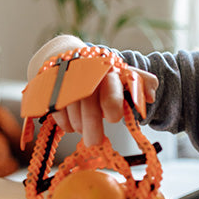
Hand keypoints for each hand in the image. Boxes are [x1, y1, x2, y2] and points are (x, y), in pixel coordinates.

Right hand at [27, 35, 157, 145]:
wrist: (71, 57)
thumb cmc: (102, 73)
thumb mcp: (123, 75)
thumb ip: (140, 83)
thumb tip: (151, 96)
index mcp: (107, 68)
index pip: (110, 83)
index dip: (112, 101)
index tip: (114, 118)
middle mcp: (85, 71)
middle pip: (88, 100)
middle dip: (92, 123)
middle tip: (95, 141)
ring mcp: (65, 77)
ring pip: (70, 105)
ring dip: (78, 123)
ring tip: (84, 129)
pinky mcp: (48, 85)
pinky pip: (55, 108)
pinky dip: (64, 120)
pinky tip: (71, 124)